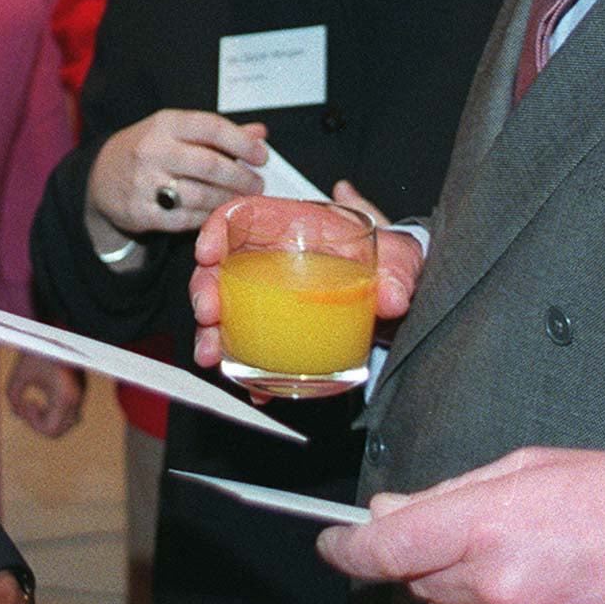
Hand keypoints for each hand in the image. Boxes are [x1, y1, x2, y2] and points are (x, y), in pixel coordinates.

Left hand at [5, 354, 84, 438]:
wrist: (56, 328)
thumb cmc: (36, 350)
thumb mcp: (18, 374)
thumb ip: (13, 398)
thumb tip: (18, 414)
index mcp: (64, 396)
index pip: (51, 430)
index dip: (33, 423)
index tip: (26, 402)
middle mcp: (77, 398)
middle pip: (60, 430)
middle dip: (40, 423)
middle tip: (28, 405)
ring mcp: (81, 394)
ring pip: (67, 423)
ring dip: (48, 418)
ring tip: (34, 401)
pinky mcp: (80, 389)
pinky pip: (69, 412)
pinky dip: (55, 410)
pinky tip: (43, 395)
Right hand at [86, 110, 266, 241]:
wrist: (99, 177)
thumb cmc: (147, 150)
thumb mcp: (176, 131)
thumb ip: (217, 134)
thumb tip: (260, 133)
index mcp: (165, 124)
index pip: (212, 127)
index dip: (242, 143)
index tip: (262, 157)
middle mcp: (153, 150)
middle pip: (210, 165)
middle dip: (241, 178)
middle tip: (257, 186)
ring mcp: (144, 183)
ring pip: (200, 195)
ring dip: (228, 201)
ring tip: (241, 201)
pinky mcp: (141, 212)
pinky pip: (185, 219)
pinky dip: (206, 217)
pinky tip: (216, 213)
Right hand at [188, 181, 423, 370]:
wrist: (400, 293)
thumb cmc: (391, 263)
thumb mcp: (400, 260)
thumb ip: (398, 275)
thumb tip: (392, 297)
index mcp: (297, 229)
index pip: (244, 215)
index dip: (217, 229)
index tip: (207, 253)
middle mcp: (275, 261)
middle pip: (224, 267)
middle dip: (205, 290)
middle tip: (208, 314)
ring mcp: (273, 298)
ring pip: (227, 310)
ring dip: (212, 334)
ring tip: (212, 354)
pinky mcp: (280, 331)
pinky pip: (254, 347)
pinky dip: (251, 370)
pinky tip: (256, 388)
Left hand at [316, 447, 604, 603]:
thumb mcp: (530, 467)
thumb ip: (450, 493)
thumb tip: (389, 511)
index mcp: (489, 524)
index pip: (386, 548)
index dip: (347, 547)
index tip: (331, 542)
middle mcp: (496, 585)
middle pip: (413, 578)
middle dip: (425, 554)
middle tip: (475, 532)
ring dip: (456, 589)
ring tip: (516, 560)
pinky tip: (537, 593)